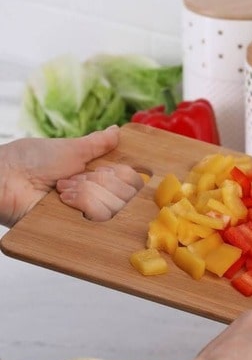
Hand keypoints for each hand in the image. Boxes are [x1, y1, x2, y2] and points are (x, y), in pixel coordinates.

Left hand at [0, 125, 142, 225]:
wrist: (8, 179)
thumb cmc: (32, 160)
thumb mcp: (72, 148)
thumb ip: (98, 143)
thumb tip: (117, 131)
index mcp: (98, 177)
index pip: (132, 181)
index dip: (119, 174)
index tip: (101, 169)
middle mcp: (98, 196)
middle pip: (127, 195)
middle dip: (101, 182)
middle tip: (76, 178)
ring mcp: (90, 214)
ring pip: (115, 206)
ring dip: (89, 192)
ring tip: (63, 189)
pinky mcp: (81, 229)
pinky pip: (101, 219)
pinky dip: (83, 204)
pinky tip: (63, 201)